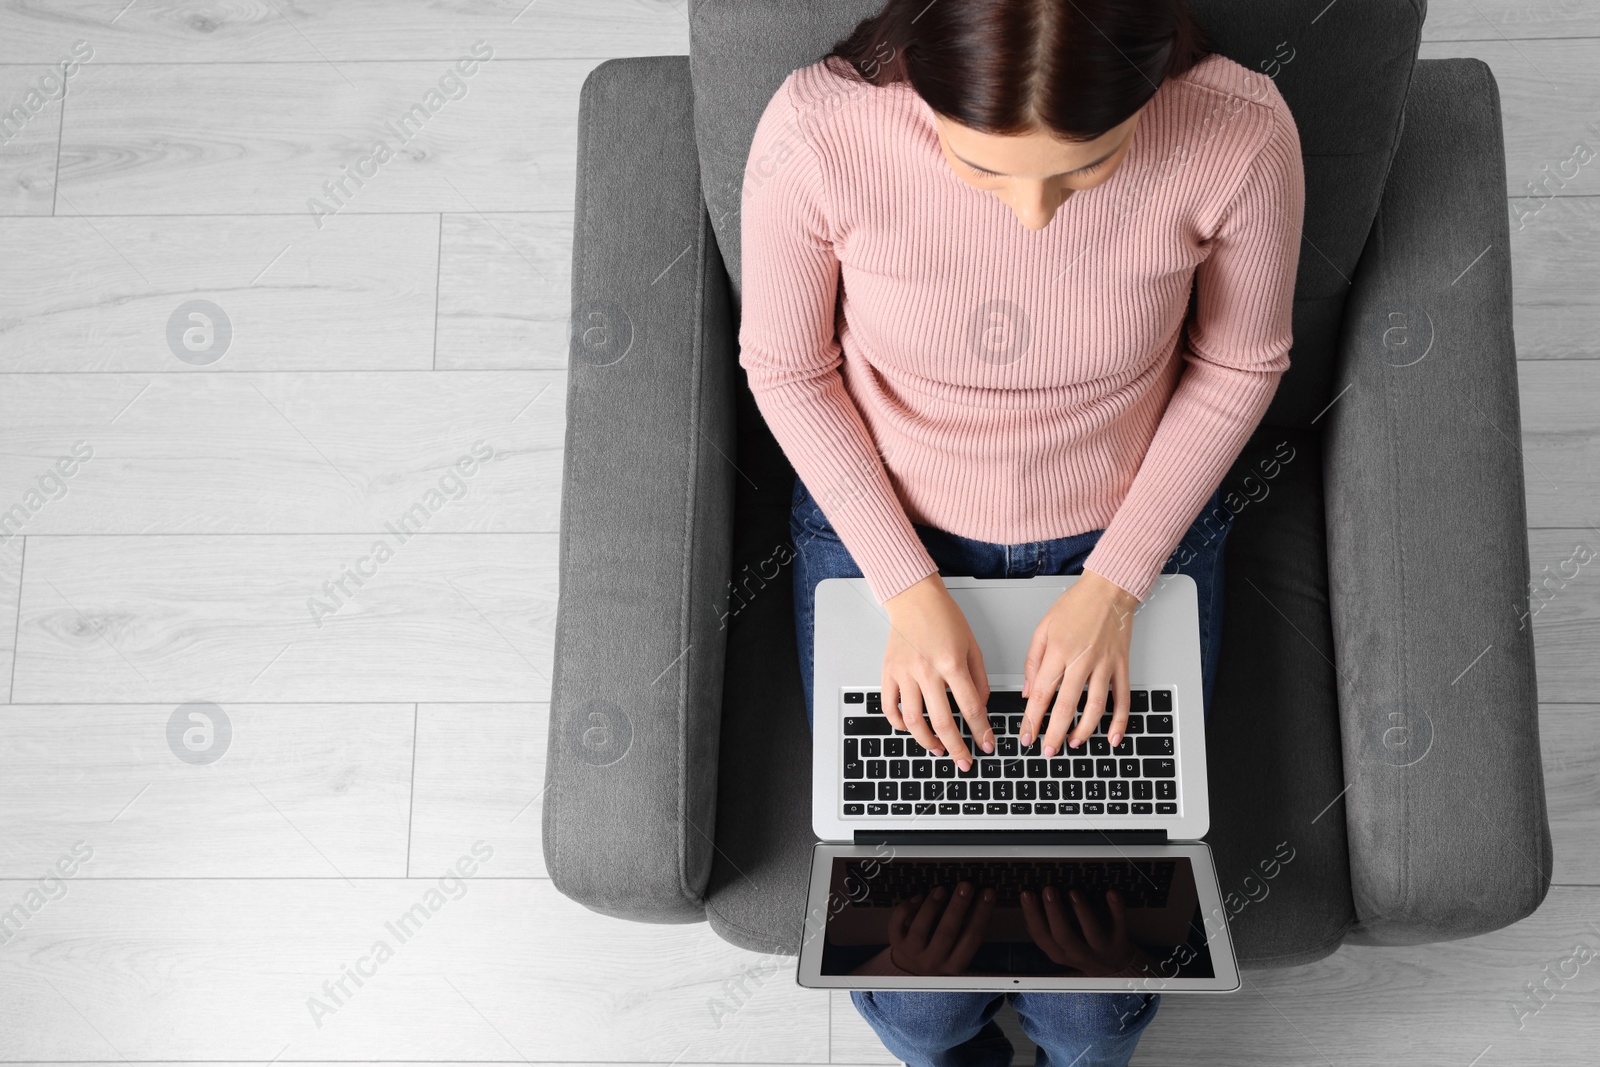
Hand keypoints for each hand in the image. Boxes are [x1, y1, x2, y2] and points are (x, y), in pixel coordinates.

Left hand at [854, 881, 996, 975]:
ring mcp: (912, 952)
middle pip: (946, 933)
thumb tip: (987, 905)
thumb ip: (970, 933)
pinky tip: (918, 896)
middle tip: (966, 885)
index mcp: (955, 965)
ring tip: (941, 889)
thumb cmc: (942, 956)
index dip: (982, 914)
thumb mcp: (959, 953)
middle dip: (958, 907)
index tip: (989, 893)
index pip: (972, 939)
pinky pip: (897, 924)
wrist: (912, 973)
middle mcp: (933, 961)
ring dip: (931, 906)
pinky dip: (906, 909)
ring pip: (920, 928)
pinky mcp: (896, 943)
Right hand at [880, 574, 994, 770]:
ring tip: (938, 749)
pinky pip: (890, 707)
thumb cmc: (944, 617)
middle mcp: (926, 671)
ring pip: (913, 720)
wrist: (914, 598)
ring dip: (927, 741)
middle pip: (943, 721)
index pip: (970, 707)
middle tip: (964, 761)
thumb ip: (979, 679)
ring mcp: (904, 673)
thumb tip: (981, 706)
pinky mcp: (888, 673)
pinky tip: (910, 729)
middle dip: (957, 747)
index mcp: (951, 663)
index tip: (986, 743)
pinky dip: (899, 724)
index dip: (981, 731)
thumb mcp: (972, 646)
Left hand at [1019, 569, 1139, 756]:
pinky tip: (1112, 737)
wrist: (1109, 590)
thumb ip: (1033, 661)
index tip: (1026, 736)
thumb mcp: (1043, 628)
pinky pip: (1122, 698)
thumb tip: (1027, 692)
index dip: (1032, 718)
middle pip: (1067, 705)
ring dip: (1084, 730)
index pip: (1041, 692)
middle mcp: (1082, 660)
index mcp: (1058, 651)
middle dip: (1055, 733)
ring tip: (1073, 744)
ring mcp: (1104, 664)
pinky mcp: (1121, 666)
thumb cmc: (1075, 606)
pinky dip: (1120, 721)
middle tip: (1048, 750)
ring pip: (1095, 706)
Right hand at [1019, 885, 1151, 977]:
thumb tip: (1026, 903)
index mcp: (1060, 953)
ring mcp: (1101, 948)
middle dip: (1055, 912)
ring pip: (1092, 933)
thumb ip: (1046, 930)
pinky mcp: (1120, 939)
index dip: (1033, 916)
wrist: (1114, 967)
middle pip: (1065, 936)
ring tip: (1073, 891)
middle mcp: (1080, 953)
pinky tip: (1111, 893)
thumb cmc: (1080, 949)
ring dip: (1082, 911)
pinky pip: (1119, 924)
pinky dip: (1116, 908)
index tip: (1026, 894)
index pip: (1042, 937)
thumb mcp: (1059, 947)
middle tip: (1048, 889)